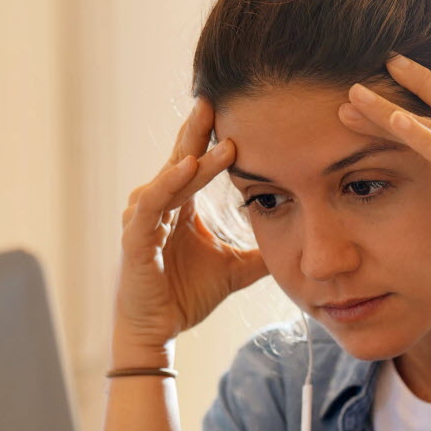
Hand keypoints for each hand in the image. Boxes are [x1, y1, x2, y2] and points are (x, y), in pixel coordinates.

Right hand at [113, 98, 266, 354]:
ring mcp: (143, 220)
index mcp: (180, 208)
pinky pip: (151, 206)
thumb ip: (259, 253)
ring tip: (217, 136)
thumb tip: (296, 245)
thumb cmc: (184, 295)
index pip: (195, 164)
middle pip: (179, 159)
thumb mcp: (234, 270)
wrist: (158, 331)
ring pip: (169, 179)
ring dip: (193, 158)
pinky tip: (185, 167)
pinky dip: (168, 185)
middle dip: (197, 130)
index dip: (211, 138)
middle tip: (215, 99)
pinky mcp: (135, 240)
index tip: (236, 112)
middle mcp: (158, 206)